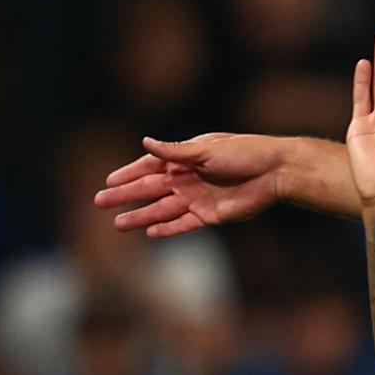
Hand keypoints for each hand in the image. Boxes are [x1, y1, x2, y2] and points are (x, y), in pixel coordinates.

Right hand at [94, 133, 289, 238]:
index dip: (128, 173)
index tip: (108, 180)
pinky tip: (149, 232)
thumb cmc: (244, 153)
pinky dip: (167, 229)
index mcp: (184, 158)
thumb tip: (144, 142)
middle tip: (99, 202)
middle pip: (149, 189)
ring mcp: (197, 198)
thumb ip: (175, 151)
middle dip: (125, 195)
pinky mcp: (210, 215)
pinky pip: (183, 224)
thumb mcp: (206, 149)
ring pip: (161, 209)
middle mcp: (187, 178)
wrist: (275, 172)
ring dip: (140, 216)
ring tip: (118, 224)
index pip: (149, 166)